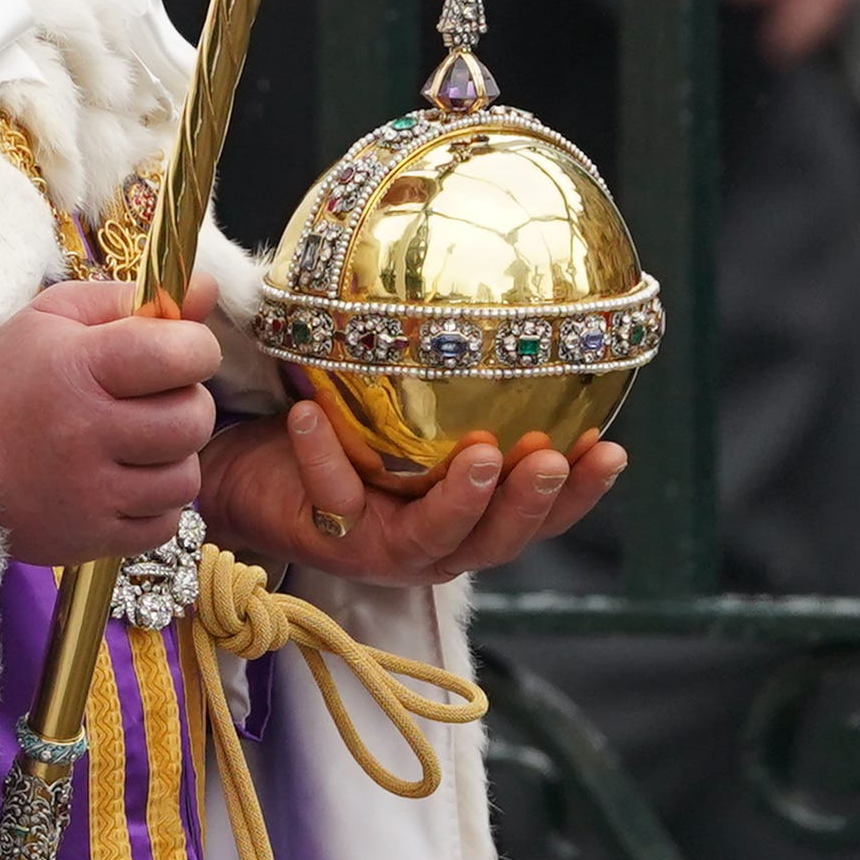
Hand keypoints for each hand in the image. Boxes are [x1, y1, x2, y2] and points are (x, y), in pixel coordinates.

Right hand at [0, 279, 221, 566]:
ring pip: (185, 477)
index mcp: (75, 366)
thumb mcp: (54, 318)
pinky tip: (118, 480)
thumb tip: (207, 291)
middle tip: (146, 398)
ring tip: (128, 441)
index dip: (192, 348)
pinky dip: (152, 502)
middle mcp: (84, 431)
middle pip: (193, 419)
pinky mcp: (90, 537)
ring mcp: (88, 492)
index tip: (171, 351)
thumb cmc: (4, 375)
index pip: (183, 354)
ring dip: (169, 457)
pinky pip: (165, 523)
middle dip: (183, 402)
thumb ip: (131, 300)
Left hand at [199, 399, 627, 584]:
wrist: (246, 474)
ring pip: (433, 536)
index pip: (539, 515)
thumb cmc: (339, 436)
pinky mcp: (325, 538)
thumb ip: (452, 388)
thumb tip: (505, 310)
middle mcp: (436, 544)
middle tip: (554, 458)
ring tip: (480, 455)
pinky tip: (311, 414)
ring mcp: (382, 549)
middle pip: (498, 539)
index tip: (613, 451)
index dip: (581, 493)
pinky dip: (324, 455)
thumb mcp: (402, 413)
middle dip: (532, 502)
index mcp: (468, 518)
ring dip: (462, 499)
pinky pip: (331, 497)